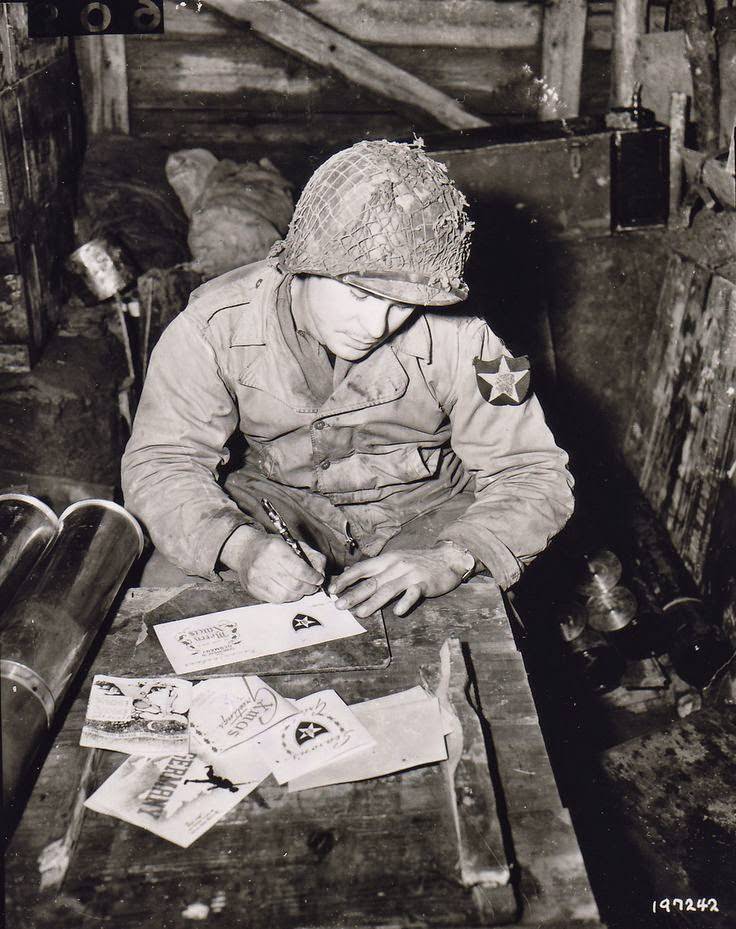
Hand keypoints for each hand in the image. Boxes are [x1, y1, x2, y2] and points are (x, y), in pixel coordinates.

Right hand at [221, 527, 325, 602]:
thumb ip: (312, 555)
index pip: (300, 569)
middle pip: (294, 584)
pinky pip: (276, 600)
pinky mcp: (253, 589)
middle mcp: (264, 563)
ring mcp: (256, 578)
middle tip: (314, 586)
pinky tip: (291, 591)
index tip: (319, 579)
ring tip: (303, 589)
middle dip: (309, 588)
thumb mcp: (294, 543)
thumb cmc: (273, 547)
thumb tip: (322, 572)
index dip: (313, 577)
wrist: (245, 550)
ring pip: (286, 595)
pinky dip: (288, 598)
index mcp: (275, 548)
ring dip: (299, 594)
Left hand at [330, 545, 472, 617]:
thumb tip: (352, 576)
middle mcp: (396, 565)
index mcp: (387, 560)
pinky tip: (397, 612)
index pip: (362, 568)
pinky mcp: (425, 584)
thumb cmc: (418, 561)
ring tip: (360, 613)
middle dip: (354, 594)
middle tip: (339, 605)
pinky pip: (414, 594)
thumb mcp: (396, 560)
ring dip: (373, 602)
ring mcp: (411, 574)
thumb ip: (377, 569)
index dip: (346, 579)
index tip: (332, 590)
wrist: (448, 557)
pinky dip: (405, 602)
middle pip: (372, 581)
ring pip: (389, 589)